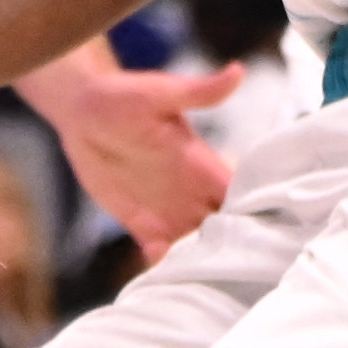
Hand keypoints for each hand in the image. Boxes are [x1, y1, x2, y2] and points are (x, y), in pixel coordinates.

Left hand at [25, 46, 247, 250]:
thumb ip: (200, 91)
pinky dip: (164, 262)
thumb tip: (238, 71)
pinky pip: (159, 250)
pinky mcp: (138, 220)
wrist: (80, 110)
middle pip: (223, 228)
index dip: (253, 215)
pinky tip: (159, 263)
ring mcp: (166, 208)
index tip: (266, 237)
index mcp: (201, 164)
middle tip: (236, 268)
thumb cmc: (122, 94)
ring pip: (194, 244)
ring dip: (200, 260)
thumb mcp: (161, 92)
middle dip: (232, 248)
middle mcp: (190, 191)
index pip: (238, 195)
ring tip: (202, 275)